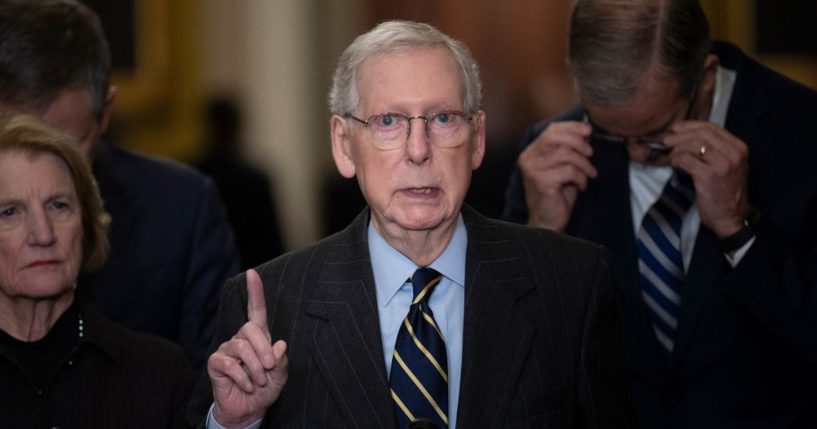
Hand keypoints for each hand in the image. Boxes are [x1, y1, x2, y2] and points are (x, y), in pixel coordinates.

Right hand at [208, 269, 288, 428]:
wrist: (249, 410)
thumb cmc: (264, 389)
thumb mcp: (280, 376)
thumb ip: (282, 360)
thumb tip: (279, 345)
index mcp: (259, 337)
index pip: (256, 310)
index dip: (255, 292)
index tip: (252, 273)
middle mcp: (241, 339)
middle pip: (250, 329)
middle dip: (263, 349)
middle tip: (269, 368)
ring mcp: (227, 349)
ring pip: (241, 347)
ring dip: (255, 368)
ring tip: (258, 381)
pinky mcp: (216, 363)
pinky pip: (230, 364)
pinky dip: (243, 377)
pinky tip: (247, 386)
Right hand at [518, 121, 596, 230]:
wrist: (548, 222)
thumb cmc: (557, 195)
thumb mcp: (563, 167)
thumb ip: (569, 149)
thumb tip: (585, 131)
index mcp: (531, 153)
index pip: (551, 130)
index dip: (571, 127)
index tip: (588, 131)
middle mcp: (528, 159)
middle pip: (555, 137)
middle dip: (578, 142)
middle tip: (590, 154)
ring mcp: (533, 170)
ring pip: (564, 154)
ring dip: (583, 163)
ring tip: (588, 174)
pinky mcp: (542, 182)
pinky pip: (568, 171)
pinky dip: (581, 178)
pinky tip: (581, 187)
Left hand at [664, 121, 750, 236]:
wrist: (731, 216)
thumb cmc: (725, 191)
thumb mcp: (726, 165)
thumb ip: (714, 149)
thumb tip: (685, 135)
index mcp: (739, 147)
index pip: (712, 127)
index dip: (690, 126)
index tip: (676, 129)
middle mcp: (733, 153)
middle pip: (701, 133)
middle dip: (680, 135)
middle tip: (667, 141)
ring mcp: (723, 164)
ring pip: (692, 145)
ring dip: (677, 149)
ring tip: (671, 156)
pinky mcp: (709, 176)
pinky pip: (685, 159)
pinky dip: (676, 160)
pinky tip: (674, 164)